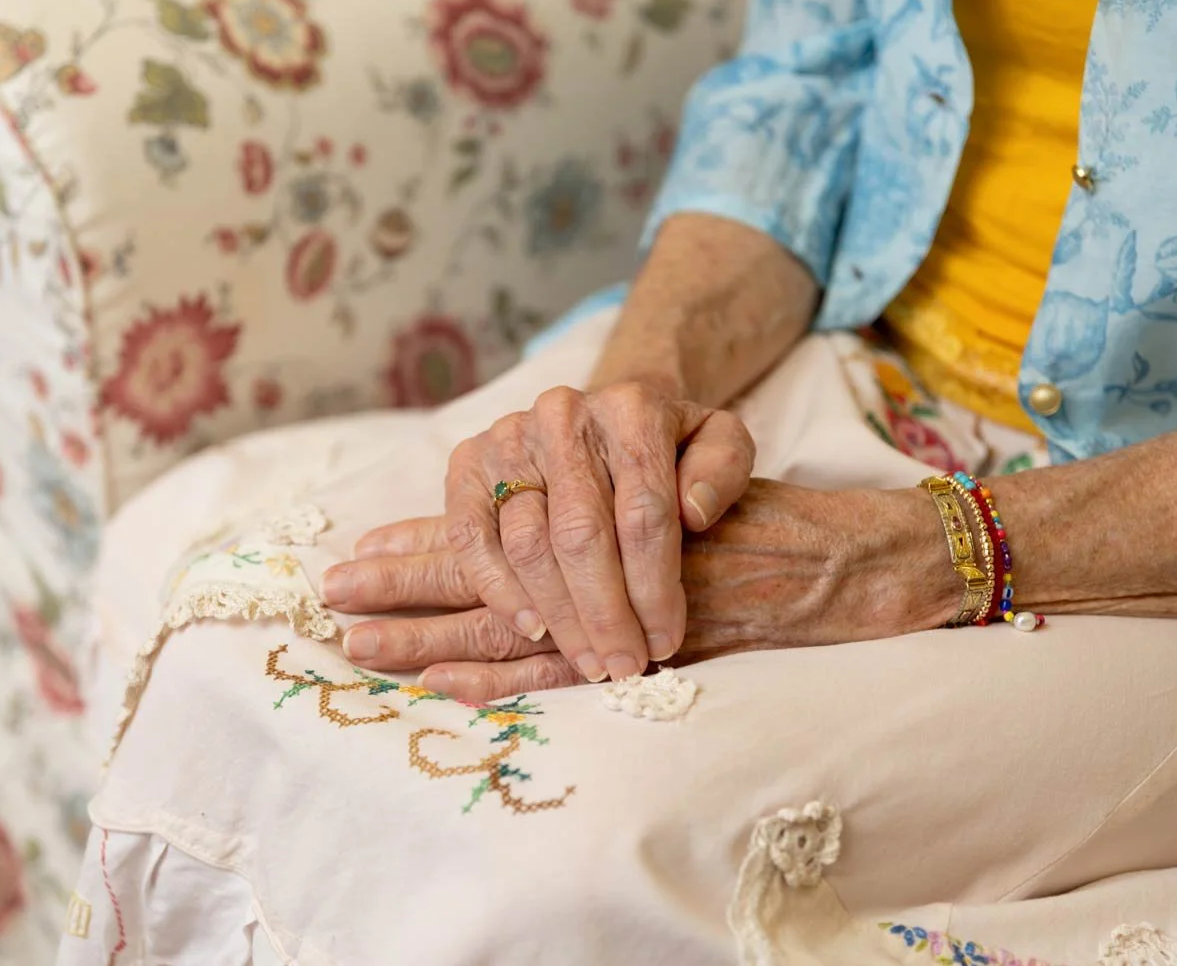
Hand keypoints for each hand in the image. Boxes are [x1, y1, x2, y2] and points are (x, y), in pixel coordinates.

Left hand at [325, 480, 959, 701]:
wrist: (840, 556)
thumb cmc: (755, 525)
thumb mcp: (671, 491)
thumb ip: (592, 511)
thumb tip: (514, 541)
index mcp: (596, 500)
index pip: (492, 525)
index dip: (424, 544)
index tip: (358, 559)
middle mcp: (600, 541)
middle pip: (485, 566)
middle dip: (406, 585)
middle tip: (335, 601)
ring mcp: (619, 592)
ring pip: (509, 611)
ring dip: (429, 629)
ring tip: (361, 644)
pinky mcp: (647, 633)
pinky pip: (562, 659)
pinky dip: (498, 672)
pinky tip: (445, 685)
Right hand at [327, 382, 754, 686]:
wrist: (607, 417)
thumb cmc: (669, 446)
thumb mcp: (719, 443)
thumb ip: (722, 469)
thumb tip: (694, 513)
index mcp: (632, 408)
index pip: (643, 511)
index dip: (655, 588)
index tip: (665, 642)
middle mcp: (564, 415)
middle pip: (581, 534)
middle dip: (605, 614)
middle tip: (623, 665)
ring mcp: (509, 438)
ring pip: (527, 541)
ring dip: (558, 614)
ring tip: (587, 659)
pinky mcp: (468, 464)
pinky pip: (471, 537)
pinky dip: (498, 589)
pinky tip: (531, 627)